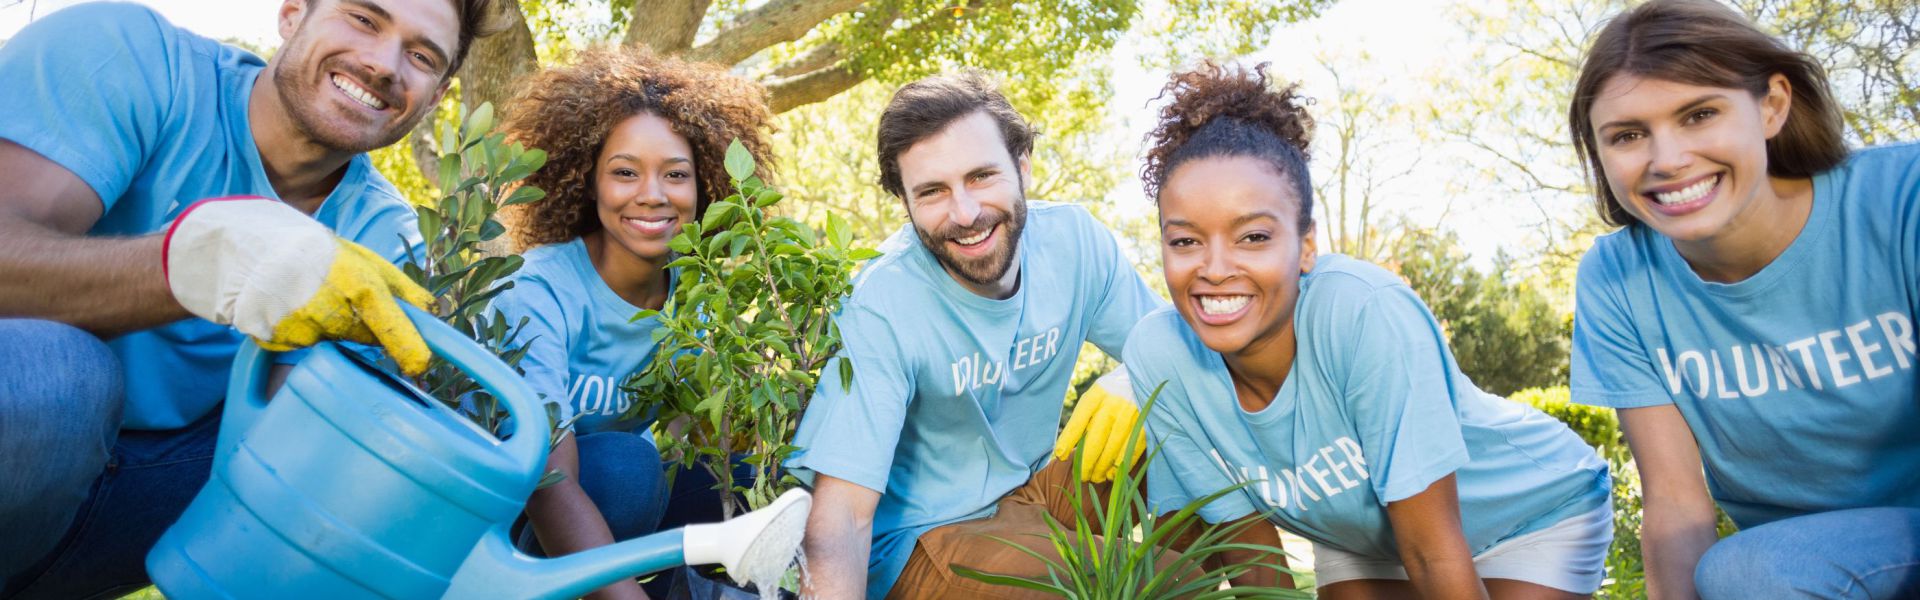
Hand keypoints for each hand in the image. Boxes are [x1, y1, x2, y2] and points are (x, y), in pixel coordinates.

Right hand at [164, 197, 434, 374]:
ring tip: (312, 297)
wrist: (244, 249)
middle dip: (362, 326)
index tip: (421, 367)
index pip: (390, 322)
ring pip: (332, 342)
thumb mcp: (362, 258)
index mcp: (355, 281)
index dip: (409, 348)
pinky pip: (303, 347)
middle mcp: (327, 305)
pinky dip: (304, 333)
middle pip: (362, 337)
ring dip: (331, 328)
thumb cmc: (315, 252)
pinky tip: (292, 308)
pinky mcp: (275, 339)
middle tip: (343, 299)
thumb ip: (400, 287)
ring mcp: (298, 325)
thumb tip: (433, 312)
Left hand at [1054, 366, 1142, 482]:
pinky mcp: (1144, 424)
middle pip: (1095, 440)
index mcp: (1096, 396)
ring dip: (1102, 468)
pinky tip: (1113, 474)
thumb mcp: (1094, 397)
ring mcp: (1130, 415)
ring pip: (1112, 449)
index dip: (1068, 441)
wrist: (1143, 379)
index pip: (1078, 421)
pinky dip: (1120, 465)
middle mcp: (1112, 405)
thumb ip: (1082, 418)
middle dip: (1086, 463)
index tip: (1060, 456)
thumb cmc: (1111, 394)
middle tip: (1082, 476)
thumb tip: (1064, 449)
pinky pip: (1130, 450)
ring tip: (1095, 478)